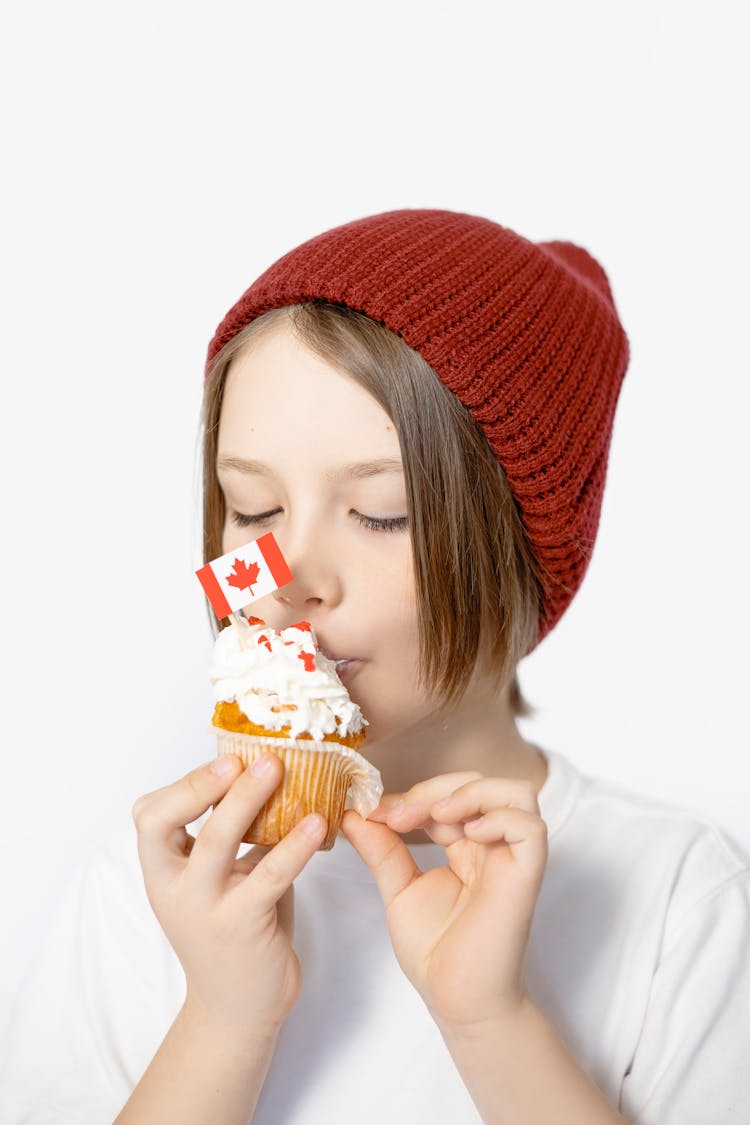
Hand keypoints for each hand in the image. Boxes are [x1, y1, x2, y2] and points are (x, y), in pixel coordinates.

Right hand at [131, 753, 325, 1037]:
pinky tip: (315, 824)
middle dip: (203, 783)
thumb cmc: (235, 928)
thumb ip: (235, 833)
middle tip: (245, 756)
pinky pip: (267, 877)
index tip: (223, 759)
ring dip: (245, 801)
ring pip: (215, 844)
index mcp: (163, 869)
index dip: (182, 783)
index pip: (149, 815)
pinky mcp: (242, 926)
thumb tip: (268, 769)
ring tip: (277, 768)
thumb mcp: (222, 876)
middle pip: (167, 823)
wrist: (238, 1007)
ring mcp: (204, 908)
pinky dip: (293, 847)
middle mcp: (174, 887)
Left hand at [340, 772, 547, 1029]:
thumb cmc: (435, 951)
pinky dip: (499, 817)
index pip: (448, 794)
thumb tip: (354, 814)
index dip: (413, 794)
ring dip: (472, 792)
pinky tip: (467, 834)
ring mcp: (512, 857)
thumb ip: (381, 849)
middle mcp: (492, 845)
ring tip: (438, 815)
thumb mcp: (398, 889)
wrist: (456, 999)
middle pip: (479, 783)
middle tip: (399, 814)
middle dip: (435, 788)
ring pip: (515, 792)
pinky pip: (530, 826)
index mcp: (465, 846)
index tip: (374, 810)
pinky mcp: (526, 873)